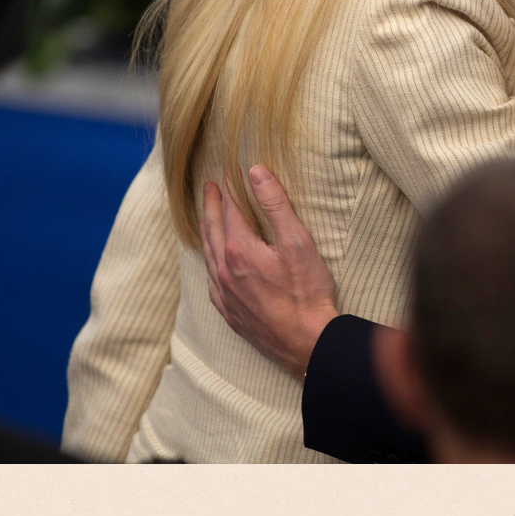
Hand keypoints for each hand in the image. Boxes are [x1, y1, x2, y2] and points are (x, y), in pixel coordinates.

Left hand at [197, 166, 340, 381]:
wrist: (307, 343)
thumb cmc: (307, 293)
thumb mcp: (297, 242)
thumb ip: (275, 205)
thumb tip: (255, 173)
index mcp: (239, 250)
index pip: (231, 210)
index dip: (230, 190)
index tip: (227, 173)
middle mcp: (224, 272)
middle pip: (213, 230)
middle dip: (211, 206)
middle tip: (210, 188)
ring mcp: (225, 295)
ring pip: (208, 256)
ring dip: (207, 232)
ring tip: (207, 218)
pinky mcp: (230, 313)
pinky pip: (211, 282)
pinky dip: (209, 263)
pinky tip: (213, 264)